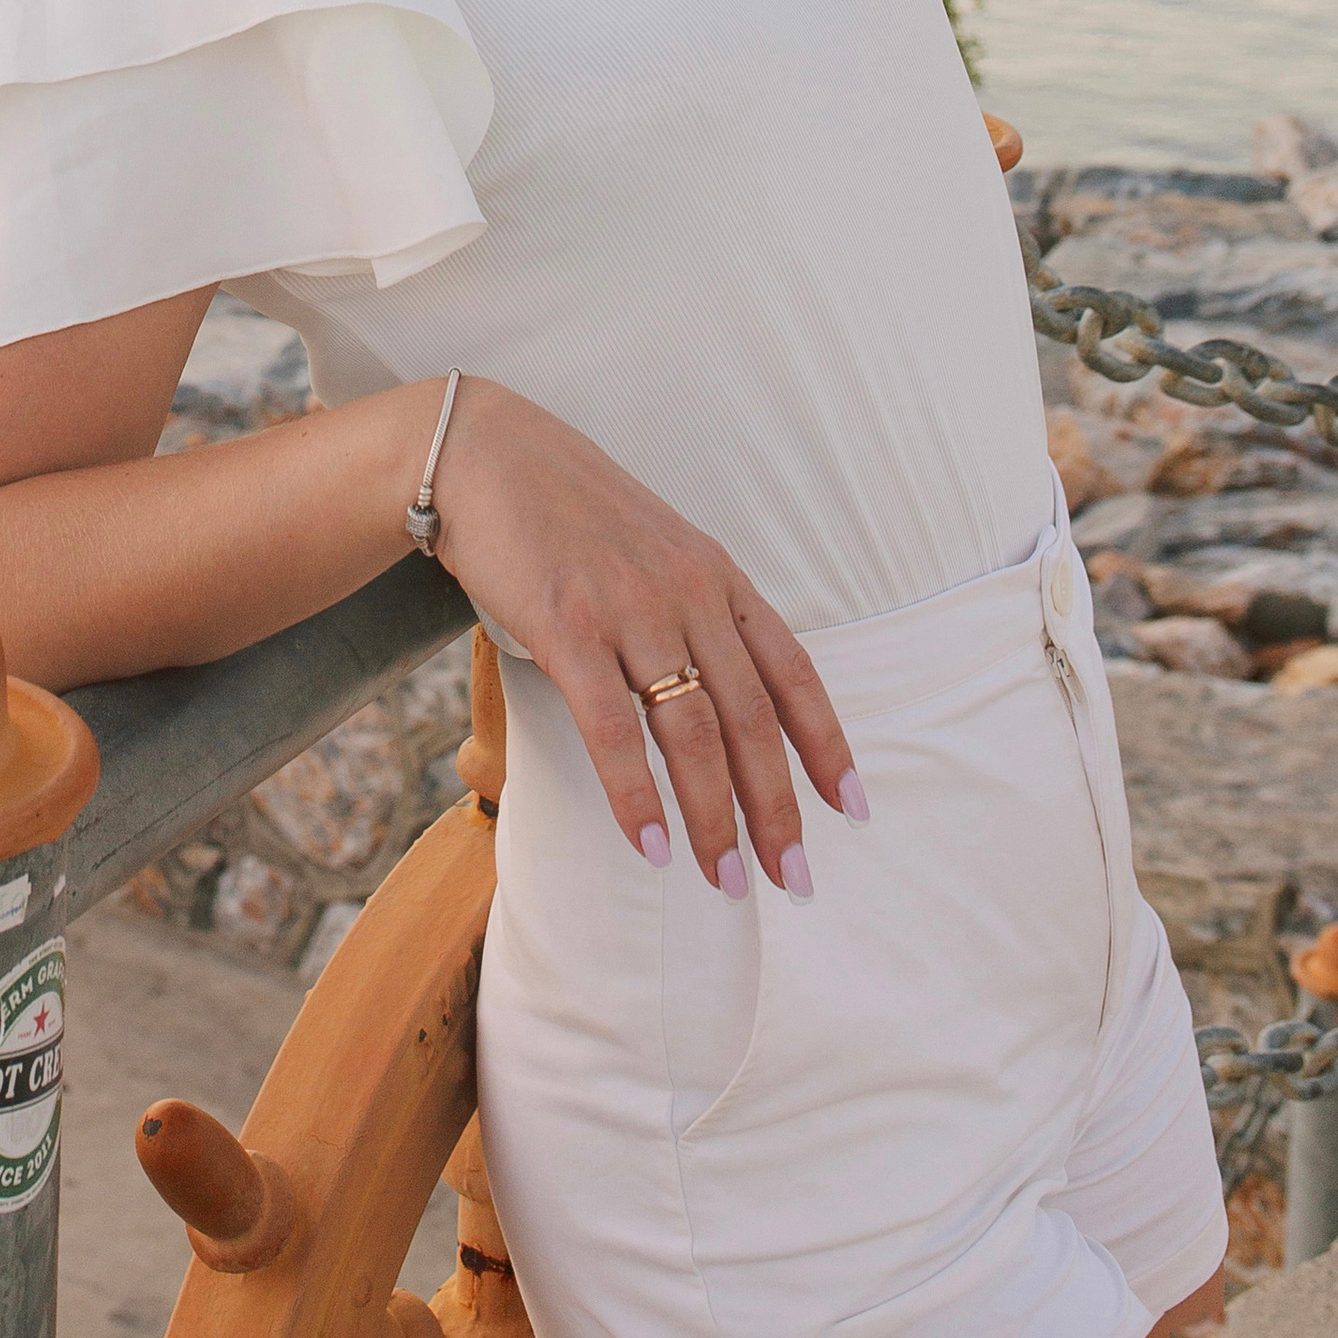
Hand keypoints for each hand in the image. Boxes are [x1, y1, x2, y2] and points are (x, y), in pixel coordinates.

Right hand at [433, 377, 858, 895]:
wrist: (485, 454)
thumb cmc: (567, 509)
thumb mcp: (655, 548)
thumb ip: (693, 610)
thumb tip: (721, 695)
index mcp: (715, 575)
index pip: (792, 671)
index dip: (826, 744)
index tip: (853, 808)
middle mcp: (686, 591)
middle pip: (751, 718)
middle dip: (777, 809)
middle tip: (794, 879)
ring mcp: (628, 608)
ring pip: (692, 732)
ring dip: (714, 818)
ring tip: (726, 882)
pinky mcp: (567, 627)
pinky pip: (613, 729)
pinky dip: (637, 797)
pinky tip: (651, 846)